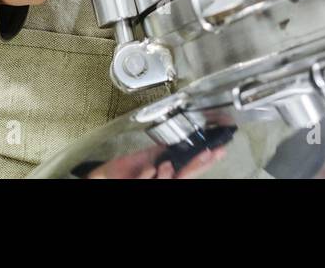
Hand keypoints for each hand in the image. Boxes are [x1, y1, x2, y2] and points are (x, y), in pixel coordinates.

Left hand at [85, 144, 226, 178]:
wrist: (107, 178)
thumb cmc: (127, 171)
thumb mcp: (147, 157)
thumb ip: (162, 150)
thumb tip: (177, 137)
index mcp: (168, 172)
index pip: (190, 167)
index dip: (205, 159)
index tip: (218, 150)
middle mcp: (165, 180)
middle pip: (186, 176)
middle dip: (198, 165)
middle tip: (210, 153)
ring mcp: (154, 185)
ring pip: (169, 181)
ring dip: (167, 174)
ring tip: (163, 165)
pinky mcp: (142, 186)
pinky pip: (148, 182)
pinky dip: (148, 175)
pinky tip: (147, 170)